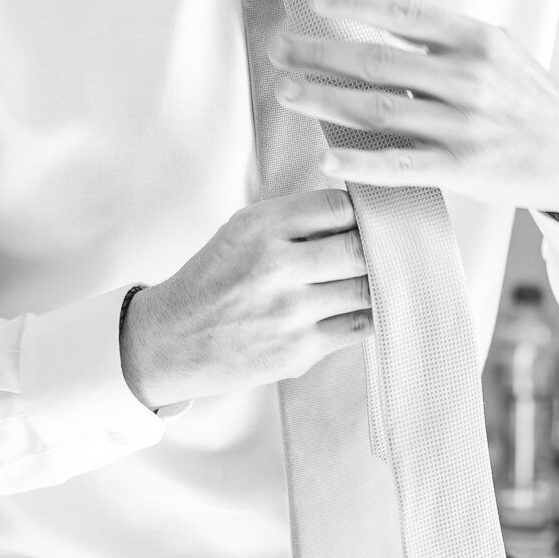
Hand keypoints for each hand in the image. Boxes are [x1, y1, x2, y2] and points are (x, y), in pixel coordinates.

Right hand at [120, 188, 371, 410]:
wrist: (173, 340)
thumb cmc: (214, 279)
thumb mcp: (242, 230)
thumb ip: (294, 218)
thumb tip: (356, 212)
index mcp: (261, 227)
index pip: (337, 206)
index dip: (360, 211)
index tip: (368, 216)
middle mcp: (276, 266)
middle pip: (358, 247)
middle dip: (377, 247)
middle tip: (385, 247)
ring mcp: (290, 313)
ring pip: (365, 289)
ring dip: (377, 281)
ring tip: (379, 275)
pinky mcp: (299, 352)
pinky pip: (358, 326)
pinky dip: (368, 314)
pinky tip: (363, 305)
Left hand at [271, 0, 558, 216]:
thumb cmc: (527, 96)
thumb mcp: (497, 49)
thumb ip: (443, 39)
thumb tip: (377, 20)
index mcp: (475, 38)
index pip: (404, 14)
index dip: (356, 4)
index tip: (315, 1)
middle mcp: (469, 77)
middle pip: (378, 62)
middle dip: (320, 54)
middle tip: (281, 50)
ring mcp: (465, 125)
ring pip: (379, 109)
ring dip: (324, 100)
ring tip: (286, 93)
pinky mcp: (463, 169)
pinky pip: (400, 165)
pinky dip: (359, 162)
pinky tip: (325, 157)